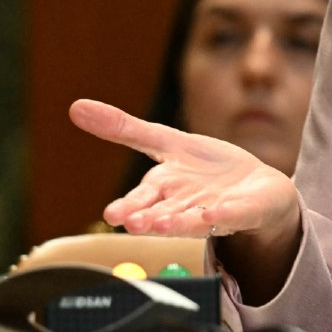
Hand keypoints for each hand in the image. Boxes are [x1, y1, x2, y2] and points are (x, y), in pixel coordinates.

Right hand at [69, 98, 299, 242]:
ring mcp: (213, 210)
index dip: (128, 206)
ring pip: (192, 219)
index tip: (111, 215)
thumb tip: (75, 107)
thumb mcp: (168, 142)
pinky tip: (212, 214)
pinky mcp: (242, 211)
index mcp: (164, 189)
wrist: (256, 187)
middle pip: (163, 213)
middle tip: (133, 224)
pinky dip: (222, 216)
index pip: (142, 198)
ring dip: (178, 222)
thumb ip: (126, 130)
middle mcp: (184, 205)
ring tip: (163, 225)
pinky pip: (231, 215)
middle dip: (147, 219)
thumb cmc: (208, 168)